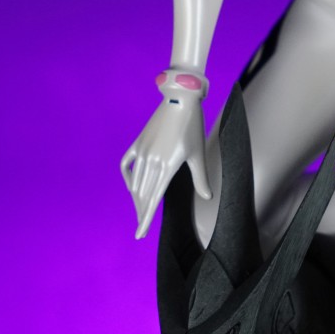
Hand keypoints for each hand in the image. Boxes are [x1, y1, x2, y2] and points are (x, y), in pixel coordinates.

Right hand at [120, 97, 209, 238]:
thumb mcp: (198, 153)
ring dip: (136, 198)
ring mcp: (142, 151)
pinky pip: (126, 164)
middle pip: (143, 195)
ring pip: (135, 182)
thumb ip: (201, 178)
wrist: (180, 99)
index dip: (145, 219)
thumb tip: (208, 197)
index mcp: (167, 166)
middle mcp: (152, 161)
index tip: (139, 234)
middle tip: (141, 227)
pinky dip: (127, 177)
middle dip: (142, 212)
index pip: (153, 200)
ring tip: (140, 209)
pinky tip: (132, 185)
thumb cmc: (192, 126)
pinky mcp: (138, 142)